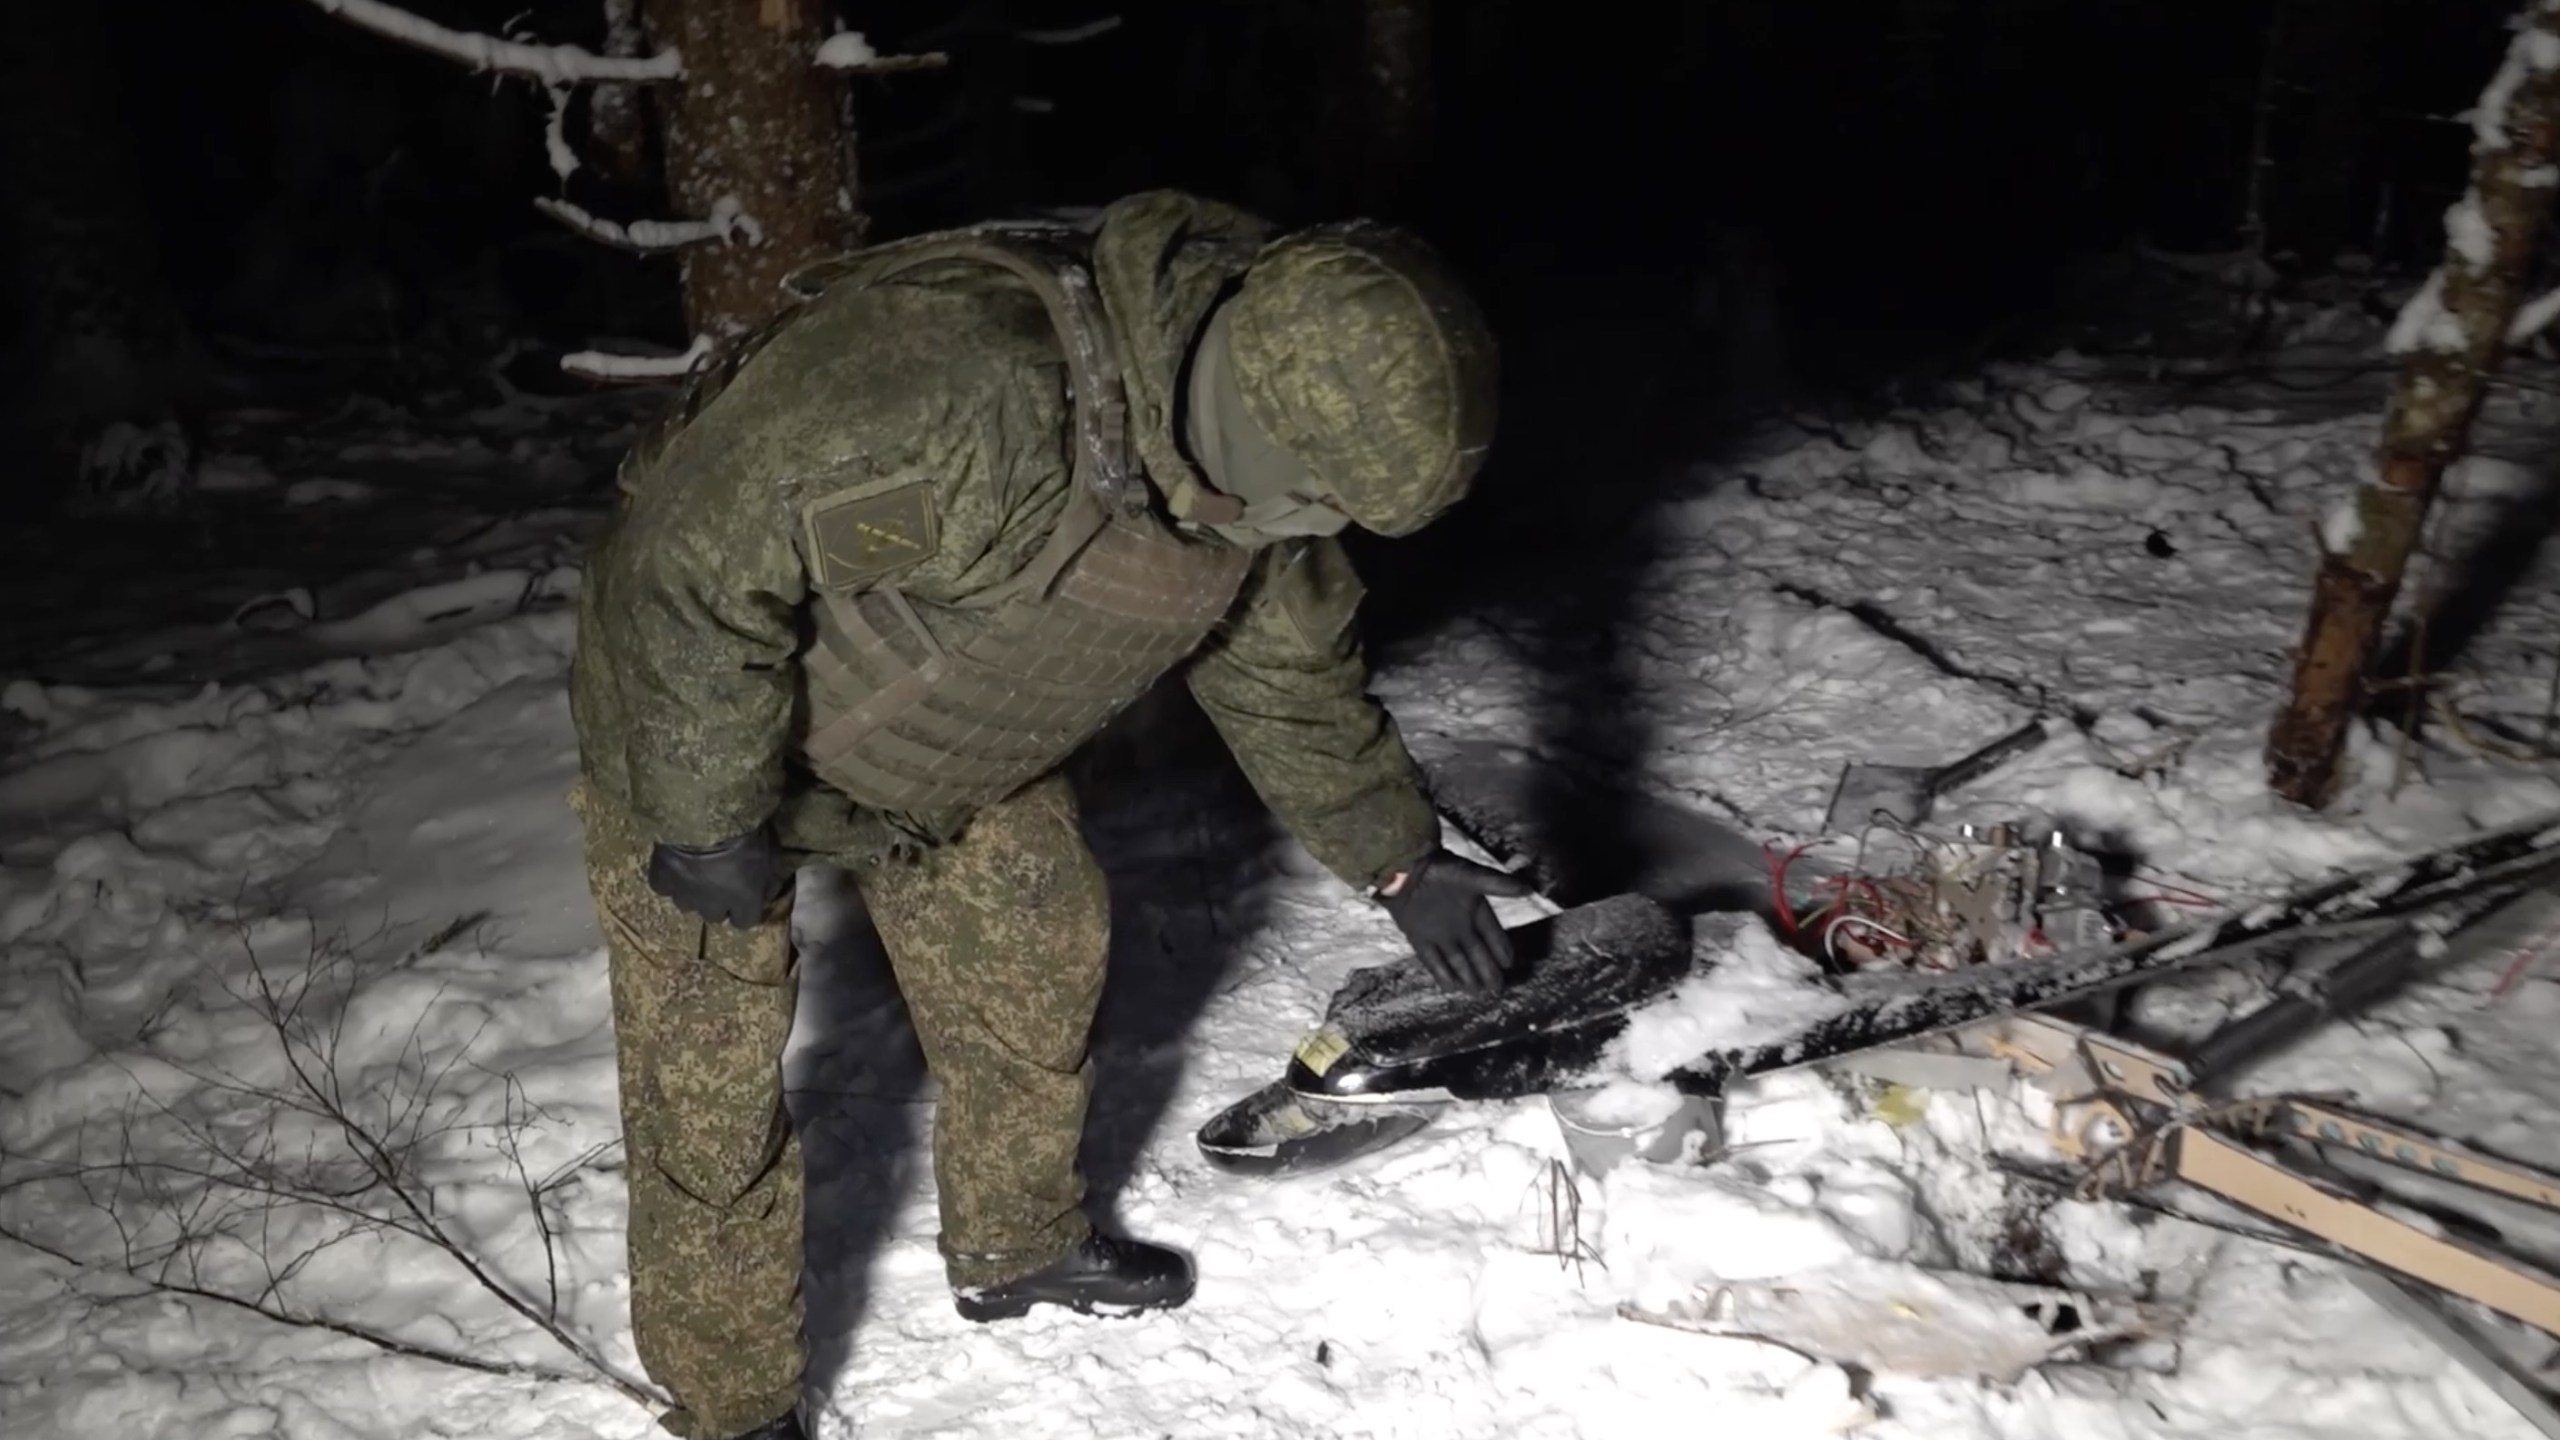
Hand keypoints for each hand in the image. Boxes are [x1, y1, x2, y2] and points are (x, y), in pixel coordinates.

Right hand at [646, 824, 783, 927]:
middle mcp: (712, 905)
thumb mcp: (772, 852)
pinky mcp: (661, 880)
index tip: (744, 896)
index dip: (744, 909)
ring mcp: (684, 894)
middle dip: (718, 903)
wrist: (704, 812)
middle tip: (719, 881)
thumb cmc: (746, 830)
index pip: (745, 921)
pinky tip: (673, 866)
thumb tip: (769, 893)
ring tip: (695, 873)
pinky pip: (664, 888)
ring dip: (694, 893)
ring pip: (688, 905)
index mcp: (743, 900)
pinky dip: (669, 880)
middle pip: (714, 916)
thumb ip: (771, 878)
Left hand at [1377, 850, 1537, 993]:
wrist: (1404, 869)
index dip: (1501, 948)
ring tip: (1477, 992)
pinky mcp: (1419, 938)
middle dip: (1487, 970)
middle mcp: (1459, 924)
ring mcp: (1439, 933)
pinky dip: (1441, 973)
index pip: (1492, 933)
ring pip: (1456, 960)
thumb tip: (1529, 888)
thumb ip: (1498, 885)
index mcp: (1474, 908)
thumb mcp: (1471, 876)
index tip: (1509, 964)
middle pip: (1477, 952)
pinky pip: (1432, 960)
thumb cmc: (1440, 870)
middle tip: (1497, 989)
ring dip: (1466, 975)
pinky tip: (1451, 987)